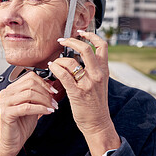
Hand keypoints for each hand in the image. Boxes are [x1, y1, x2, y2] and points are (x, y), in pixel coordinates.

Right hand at [0, 71, 56, 155]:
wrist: (13, 142)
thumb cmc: (22, 125)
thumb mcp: (32, 105)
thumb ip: (37, 95)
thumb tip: (50, 86)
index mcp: (11, 89)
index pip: (29, 77)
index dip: (43, 82)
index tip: (53, 90)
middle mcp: (6, 93)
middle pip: (30, 84)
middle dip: (45, 92)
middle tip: (54, 101)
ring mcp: (4, 103)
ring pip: (29, 94)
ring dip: (44, 100)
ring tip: (52, 107)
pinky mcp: (7, 113)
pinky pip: (27, 107)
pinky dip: (40, 108)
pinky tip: (47, 111)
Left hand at [48, 31, 118, 155]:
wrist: (98, 123)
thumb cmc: (96, 104)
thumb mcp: (100, 84)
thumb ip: (93, 70)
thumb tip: (79, 57)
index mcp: (104, 71)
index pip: (102, 46)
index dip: (91, 35)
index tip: (81, 32)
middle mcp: (97, 75)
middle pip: (85, 49)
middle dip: (71, 41)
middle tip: (62, 40)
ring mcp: (87, 84)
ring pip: (71, 62)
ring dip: (59, 60)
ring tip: (54, 62)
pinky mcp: (77, 93)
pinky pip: (63, 75)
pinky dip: (55, 68)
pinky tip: (51, 68)